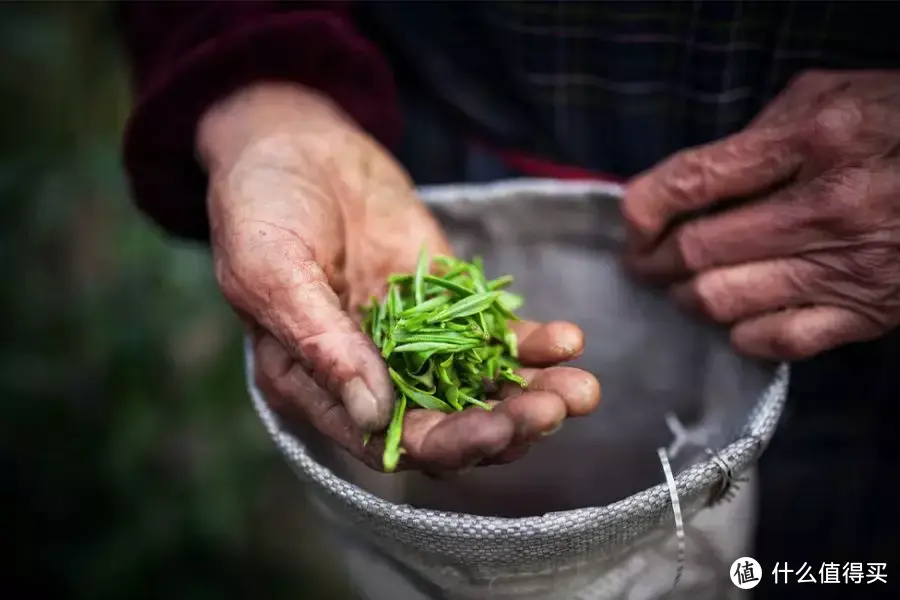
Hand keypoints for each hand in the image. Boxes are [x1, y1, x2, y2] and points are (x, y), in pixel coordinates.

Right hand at [199, 84, 599, 472]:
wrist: (293, 141)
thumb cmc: (260, 205)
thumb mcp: (272, 270)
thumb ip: (320, 344)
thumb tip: (374, 415)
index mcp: (316, 385)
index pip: (389, 439)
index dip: (446, 444)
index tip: (498, 429)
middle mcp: (370, 375)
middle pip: (447, 423)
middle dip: (504, 424)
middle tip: (555, 409)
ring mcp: (414, 340)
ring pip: (480, 387)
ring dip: (532, 393)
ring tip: (583, 387)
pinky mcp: (446, 302)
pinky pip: (493, 334)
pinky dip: (530, 344)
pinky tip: (567, 340)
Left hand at [621, 70, 899, 361]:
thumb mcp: (832, 97)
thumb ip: (760, 133)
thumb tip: (692, 179)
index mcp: (814, 139)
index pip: (693, 181)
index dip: (642, 208)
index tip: (631, 222)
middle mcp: (826, 207)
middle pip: (697, 250)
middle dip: (652, 261)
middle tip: (643, 261)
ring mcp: (846, 267)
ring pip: (722, 300)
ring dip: (687, 297)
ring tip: (683, 286)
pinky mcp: (866, 313)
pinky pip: (774, 340)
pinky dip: (739, 331)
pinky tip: (737, 314)